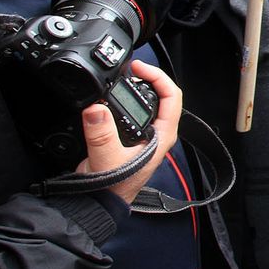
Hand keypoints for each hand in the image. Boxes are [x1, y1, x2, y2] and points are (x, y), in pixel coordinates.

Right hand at [75, 61, 181, 203]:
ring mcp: (145, 134)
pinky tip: (111, 95)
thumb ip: (101, 133)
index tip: (138, 67)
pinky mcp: (130, 135)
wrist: (98, 201)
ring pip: (146, 102)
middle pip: (161, 95)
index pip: (172, 96)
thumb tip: (96, 108)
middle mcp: (157, 132)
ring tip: (122, 76)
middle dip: (146, 77)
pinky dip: (123, 98)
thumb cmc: (111, 188)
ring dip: (135, 87)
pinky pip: (131, 109)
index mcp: (162, 135)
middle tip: (129, 67)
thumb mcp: (105, 158)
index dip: (158, 76)